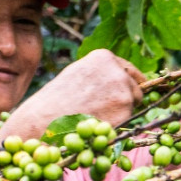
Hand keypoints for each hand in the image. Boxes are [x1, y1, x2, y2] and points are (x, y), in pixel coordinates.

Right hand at [0, 49, 144, 140]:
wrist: (44, 120)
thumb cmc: (56, 98)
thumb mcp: (78, 73)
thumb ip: (100, 72)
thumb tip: (119, 76)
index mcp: (104, 57)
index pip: (128, 69)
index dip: (127, 81)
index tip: (127, 89)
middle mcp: (117, 71)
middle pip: (135, 86)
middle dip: (126, 96)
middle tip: (106, 108)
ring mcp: (123, 91)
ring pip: (134, 102)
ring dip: (123, 110)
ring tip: (98, 115)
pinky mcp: (125, 111)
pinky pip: (129, 118)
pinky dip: (118, 123)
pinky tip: (99, 123)